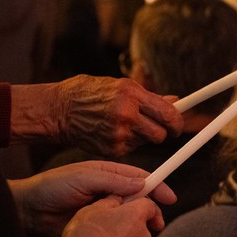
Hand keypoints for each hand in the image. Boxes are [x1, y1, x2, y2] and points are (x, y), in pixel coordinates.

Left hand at [9, 161, 175, 236]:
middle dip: (152, 208)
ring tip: (148, 232)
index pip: (140, 177)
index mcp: (109, 173)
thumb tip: (142, 183)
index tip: (170, 198)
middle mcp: (110, 189)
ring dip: (141, 222)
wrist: (28, 210)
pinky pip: (117, 228)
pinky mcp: (98, 225)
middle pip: (139, 197)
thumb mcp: (84, 178)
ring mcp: (104, 208)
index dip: (157, 185)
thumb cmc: (53, 187)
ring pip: (130, 214)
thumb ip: (113, 180)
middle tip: (159, 222)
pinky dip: (127, 233)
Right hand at [11, 75, 183, 155]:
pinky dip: (128, 143)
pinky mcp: (111, 150)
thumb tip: (176, 101)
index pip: (168, 113)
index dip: (177, 122)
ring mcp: (118, 134)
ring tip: (125, 124)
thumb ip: (150, 97)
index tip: (178, 125)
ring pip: (146, 142)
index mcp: (131, 95)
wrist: (59, 110)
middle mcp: (126, 115)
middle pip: (160, 134)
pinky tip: (113, 133)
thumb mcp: (121, 86)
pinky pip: (131, 149)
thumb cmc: (91, 93)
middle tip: (156, 127)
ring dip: (142, 136)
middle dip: (162, 132)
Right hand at [58, 196, 164, 236]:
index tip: (134, 205)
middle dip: (130, 224)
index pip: (150, 205)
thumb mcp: (93, 209)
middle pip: (142, 225)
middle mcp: (143, 235)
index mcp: (136, 216)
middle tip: (110, 225)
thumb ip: (110, 200)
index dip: (141, 204)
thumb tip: (117, 199)